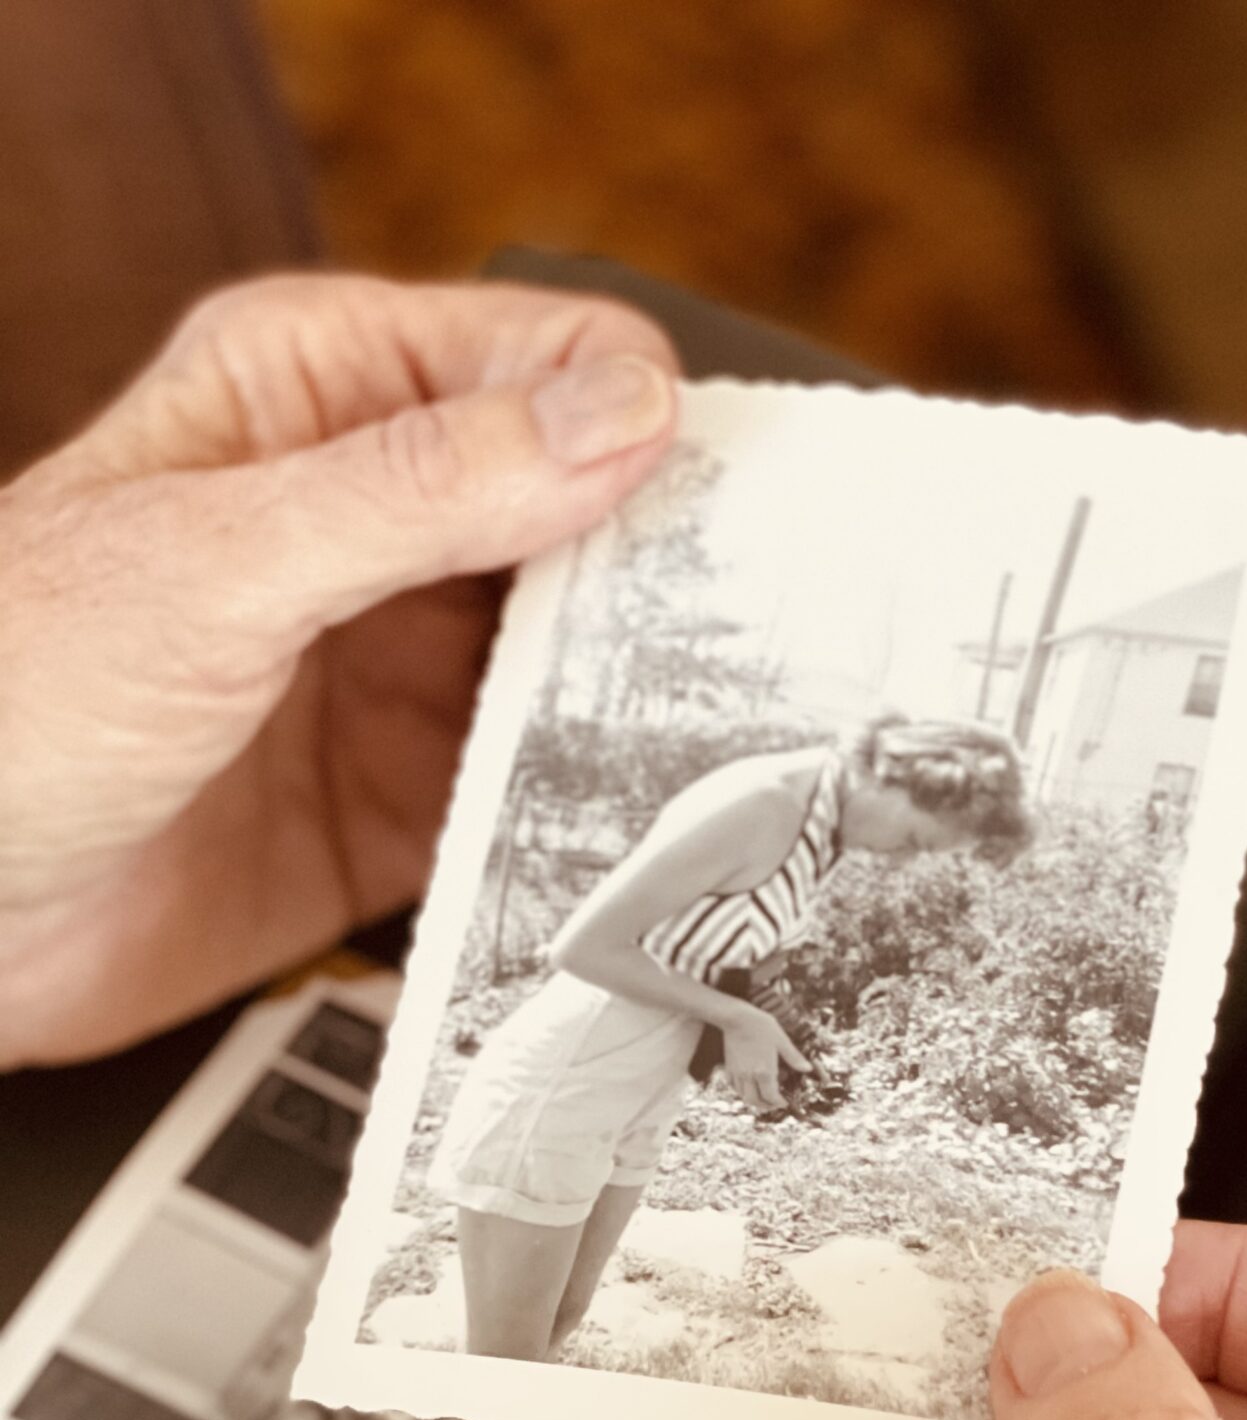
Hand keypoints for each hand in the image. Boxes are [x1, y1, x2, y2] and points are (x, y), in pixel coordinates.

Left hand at [0, 274, 677, 1068]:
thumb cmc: (2, 700)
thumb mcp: (218, 562)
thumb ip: (423, 488)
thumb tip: (617, 417)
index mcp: (316, 396)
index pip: (536, 363)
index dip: (643, 419)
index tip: (731, 502)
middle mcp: (371, 526)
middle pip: (584, 520)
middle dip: (673, 569)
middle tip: (771, 628)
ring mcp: (391, 669)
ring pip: (577, 664)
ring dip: (646, 701)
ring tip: (735, 739)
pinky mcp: (402, 804)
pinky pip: (535, 798)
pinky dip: (592, 815)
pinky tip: (646, 831)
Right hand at [723, 1008, 809, 1111]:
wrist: (736, 1017)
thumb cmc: (761, 1026)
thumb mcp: (781, 1040)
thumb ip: (794, 1057)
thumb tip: (808, 1068)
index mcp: (764, 1071)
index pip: (771, 1096)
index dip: (779, 1103)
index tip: (784, 1103)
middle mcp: (749, 1075)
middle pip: (755, 1101)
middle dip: (766, 1106)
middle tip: (774, 1104)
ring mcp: (737, 1072)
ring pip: (743, 1096)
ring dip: (754, 1100)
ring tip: (762, 1097)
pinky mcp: (729, 1067)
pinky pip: (733, 1086)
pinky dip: (741, 1091)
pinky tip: (748, 1086)